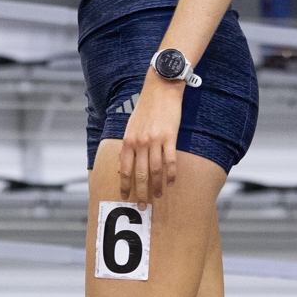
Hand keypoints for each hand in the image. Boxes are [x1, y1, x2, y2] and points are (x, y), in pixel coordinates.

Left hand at [118, 70, 183, 202]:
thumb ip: (129, 145)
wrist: (160, 90)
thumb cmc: (145, 109)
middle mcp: (139, 143)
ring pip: (155, 170)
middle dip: (140, 192)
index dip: (125, 185)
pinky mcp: (170, 137)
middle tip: (142, 206)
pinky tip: (171, 182)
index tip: (125, 197)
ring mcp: (155, 141)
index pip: (125, 169)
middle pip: (140, 174)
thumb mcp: (130, 126)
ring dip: (156, 186)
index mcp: (128, 141)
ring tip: (158, 197)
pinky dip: (171, 174)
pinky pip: (170, 161)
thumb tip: (125, 164)